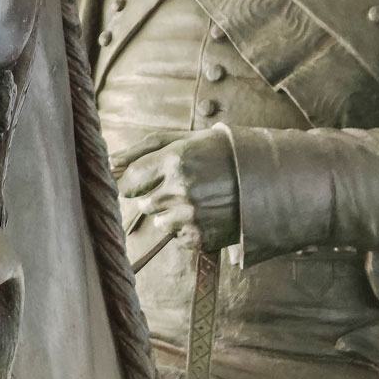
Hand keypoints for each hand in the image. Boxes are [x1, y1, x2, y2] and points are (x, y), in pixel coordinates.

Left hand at [116, 128, 240, 254]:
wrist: (268, 179)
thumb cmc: (221, 154)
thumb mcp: (186, 140)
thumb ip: (144, 149)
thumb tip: (110, 162)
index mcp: (176, 159)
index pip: (131, 178)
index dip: (132, 182)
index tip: (138, 183)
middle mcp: (181, 188)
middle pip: (143, 203)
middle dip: (155, 196)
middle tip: (181, 187)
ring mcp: (192, 215)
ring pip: (159, 222)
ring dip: (171, 214)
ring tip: (197, 200)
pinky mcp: (202, 237)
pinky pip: (178, 238)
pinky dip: (188, 228)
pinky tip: (208, 213)